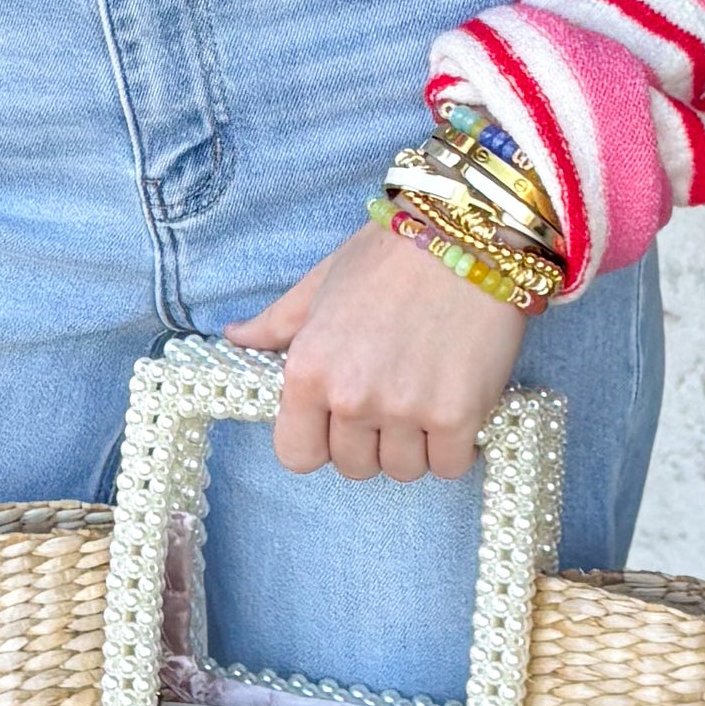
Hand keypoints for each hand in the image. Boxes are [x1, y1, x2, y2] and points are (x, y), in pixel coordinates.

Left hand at [226, 217, 529, 479]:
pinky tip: (456, 405)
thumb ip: (276, 323)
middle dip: (372, 442)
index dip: (319, 443)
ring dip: (415, 445)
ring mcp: (404, 410)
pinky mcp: (457, 415)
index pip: (297, 456)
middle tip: (393, 397)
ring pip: (404, 470)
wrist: (468, 234)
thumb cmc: (391, 255)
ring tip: (426, 396)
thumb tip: (236, 337)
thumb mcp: (320, 284)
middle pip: (354, 467)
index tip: (338, 423)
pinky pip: (449, 466)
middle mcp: (350, 397)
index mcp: (308, 370)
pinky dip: (455, 445)